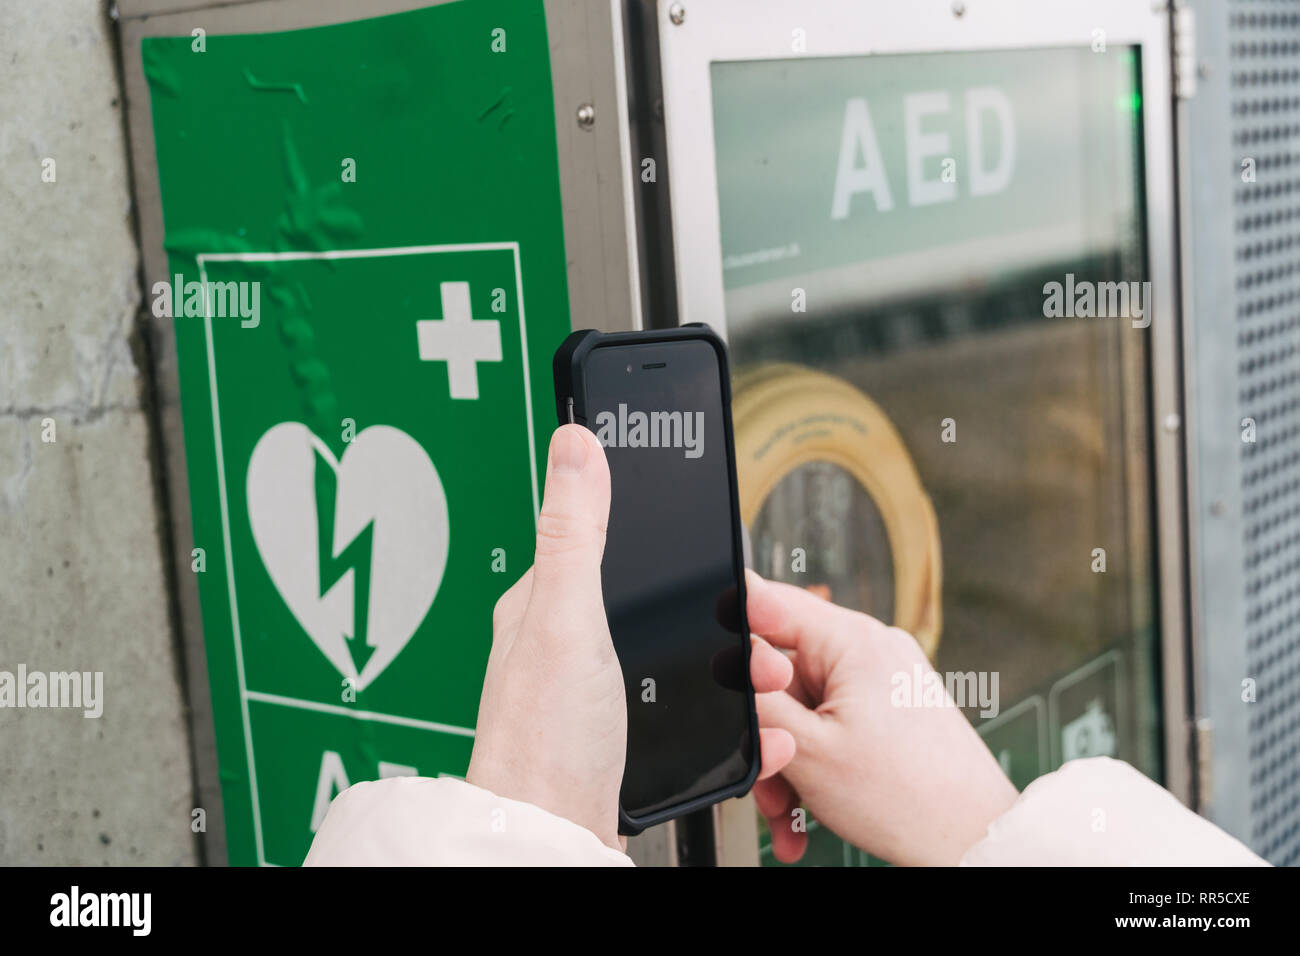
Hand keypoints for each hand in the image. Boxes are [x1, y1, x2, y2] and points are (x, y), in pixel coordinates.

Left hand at [468, 425, 795, 849]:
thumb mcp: (567, 618)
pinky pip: (683, 707)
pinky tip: (751, 724)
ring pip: (676, 654)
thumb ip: (575, 532)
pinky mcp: (619, 735)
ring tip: (760, 674)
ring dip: (728, 663)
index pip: (601, 538)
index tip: (701, 521)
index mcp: (544, 602)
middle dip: (711, 609)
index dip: (655, 528)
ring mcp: (594, 690)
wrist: (552, 840)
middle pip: (652, 599)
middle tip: (751, 624)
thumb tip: (575, 441)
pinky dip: (724, 712)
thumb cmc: (544, 740)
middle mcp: (565, 643)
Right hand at [749, 572, 1017, 864]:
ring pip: (802, 710)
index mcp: (853, 640)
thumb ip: (759, 697)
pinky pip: (830, 728)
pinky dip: (813, 767)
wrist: (973, 841)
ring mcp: (882, 681)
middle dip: (765, 731)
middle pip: (782, 673)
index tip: (720, 678)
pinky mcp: (889, 712)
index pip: (769, 605)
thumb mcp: (807, 748)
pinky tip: (807, 812)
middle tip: (764, 778)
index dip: (734, 638)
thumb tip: (731, 653)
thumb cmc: (909, 798)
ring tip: (788, 813)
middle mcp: (870, 650)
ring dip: (786, 762)